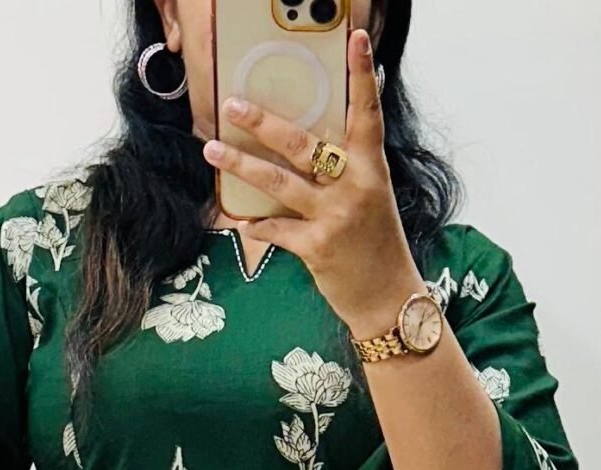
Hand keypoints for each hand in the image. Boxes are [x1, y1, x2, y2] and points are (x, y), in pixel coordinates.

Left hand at [203, 16, 420, 343]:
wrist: (388, 298)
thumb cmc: (377, 244)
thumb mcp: (372, 196)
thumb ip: (347, 167)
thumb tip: (315, 140)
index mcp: (371, 167)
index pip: (367, 113)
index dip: (361, 75)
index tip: (357, 40)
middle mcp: (354, 186)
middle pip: (302, 144)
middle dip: (263, 123)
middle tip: (233, 105)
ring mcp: (334, 216)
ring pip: (279, 182)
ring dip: (242, 165)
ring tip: (213, 151)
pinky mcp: (317, 247)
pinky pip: (276, 229)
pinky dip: (256, 224)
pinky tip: (239, 220)